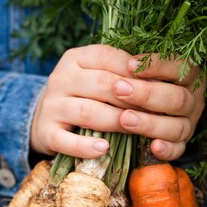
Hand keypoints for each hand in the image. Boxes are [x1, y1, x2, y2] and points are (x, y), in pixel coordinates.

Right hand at [30, 44, 205, 160]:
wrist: (45, 117)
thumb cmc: (84, 95)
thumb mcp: (97, 75)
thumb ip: (121, 72)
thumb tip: (160, 77)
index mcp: (76, 58)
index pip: (109, 57)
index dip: (136, 71)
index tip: (161, 82)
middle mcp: (61, 78)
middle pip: (101, 85)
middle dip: (131, 99)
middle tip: (156, 111)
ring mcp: (52, 106)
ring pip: (87, 112)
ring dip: (115, 121)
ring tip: (136, 129)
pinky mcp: (46, 132)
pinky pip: (65, 141)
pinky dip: (85, 146)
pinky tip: (104, 149)